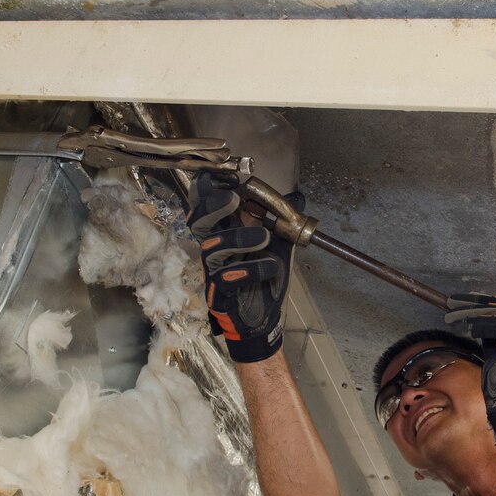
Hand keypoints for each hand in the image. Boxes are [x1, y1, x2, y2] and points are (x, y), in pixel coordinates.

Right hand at [187, 173, 294, 362]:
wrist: (263, 319)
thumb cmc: (263, 280)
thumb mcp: (277, 246)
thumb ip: (282, 221)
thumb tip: (297, 195)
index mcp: (224, 234)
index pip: (206, 206)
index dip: (209, 190)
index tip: (223, 175)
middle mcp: (214, 250)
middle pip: (198, 222)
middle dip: (212, 206)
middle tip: (234, 198)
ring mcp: (214, 272)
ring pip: (213, 248)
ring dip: (239, 238)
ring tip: (264, 237)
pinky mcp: (220, 294)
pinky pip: (228, 278)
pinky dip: (252, 270)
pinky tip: (271, 268)